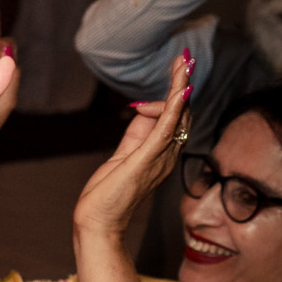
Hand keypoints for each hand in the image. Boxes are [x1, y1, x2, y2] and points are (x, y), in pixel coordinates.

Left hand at [70, 47, 191, 243]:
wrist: (97, 223)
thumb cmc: (107, 194)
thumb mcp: (122, 156)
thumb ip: (135, 135)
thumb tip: (142, 111)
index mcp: (160, 153)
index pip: (173, 118)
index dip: (165, 101)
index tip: (141, 103)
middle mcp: (166, 155)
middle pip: (182, 113)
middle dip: (181, 84)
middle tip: (183, 59)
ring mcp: (159, 158)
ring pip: (178, 116)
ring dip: (181, 87)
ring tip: (185, 63)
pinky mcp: (146, 161)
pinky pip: (166, 130)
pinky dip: (173, 108)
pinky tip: (180, 91)